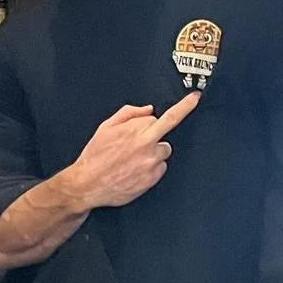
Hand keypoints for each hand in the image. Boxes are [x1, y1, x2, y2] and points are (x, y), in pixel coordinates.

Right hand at [67, 94, 200, 209]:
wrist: (88, 184)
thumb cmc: (95, 156)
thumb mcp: (106, 127)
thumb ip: (128, 114)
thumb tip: (148, 109)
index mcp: (136, 130)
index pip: (164, 116)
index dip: (171, 111)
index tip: (195, 98)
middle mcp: (147, 145)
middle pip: (167, 132)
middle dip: (161, 130)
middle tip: (163, 124)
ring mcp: (151, 163)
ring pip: (164, 151)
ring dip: (153, 152)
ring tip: (133, 159)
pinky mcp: (152, 179)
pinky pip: (160, 168)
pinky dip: (151, 168)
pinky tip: (135, 170)